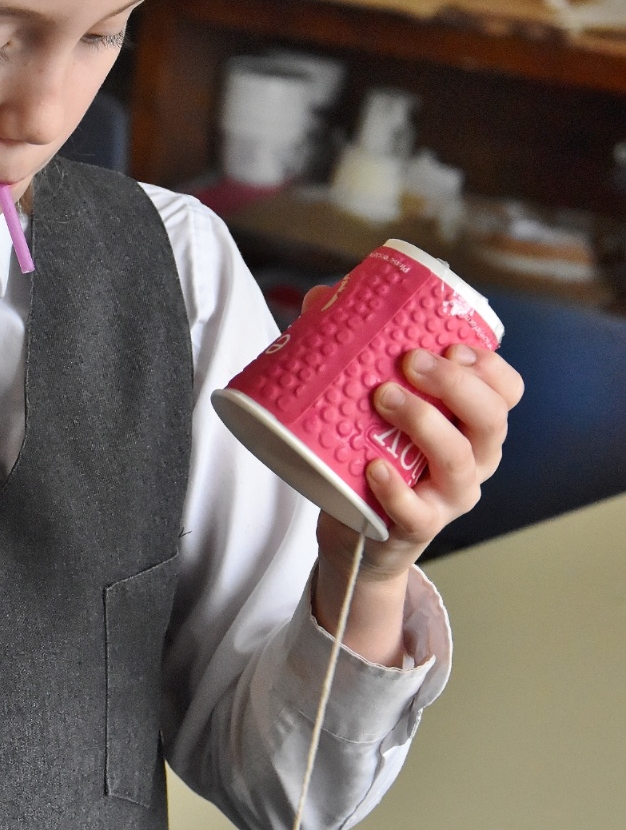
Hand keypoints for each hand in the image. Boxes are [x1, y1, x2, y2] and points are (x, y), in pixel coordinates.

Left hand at [301, 285, 523, 664]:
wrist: (354, 533)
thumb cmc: (370, 455)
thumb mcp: (371, 404)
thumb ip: (353, 351)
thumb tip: (321, 296)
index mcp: (471, 424)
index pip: (506, 391)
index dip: (488, 366)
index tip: (450, 344)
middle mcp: (473, 459)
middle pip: (492, 419)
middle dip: (455, 384)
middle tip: (409, 361)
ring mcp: (449, 497)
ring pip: (459, 460)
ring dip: (425, 422)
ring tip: (383, 397)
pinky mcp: (417, 528)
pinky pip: (418, 512)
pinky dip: (396, 490)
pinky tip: (373, 467)